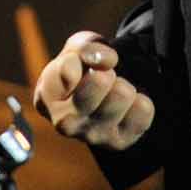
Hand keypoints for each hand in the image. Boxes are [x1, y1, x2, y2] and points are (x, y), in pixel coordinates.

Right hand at [33, 30, 155, 150]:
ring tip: (114, 91)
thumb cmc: (81, 69)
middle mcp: (64, 123)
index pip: (68, 69)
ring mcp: (92, 136)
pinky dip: (140, 100)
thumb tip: (107, 60)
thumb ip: (86, 47)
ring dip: (124, 85)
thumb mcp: (77, 47)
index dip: (83, 54)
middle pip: (100, 82)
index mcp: (46, 96)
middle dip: (107, 70)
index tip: (82, 59)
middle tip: (103, 76)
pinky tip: (126, 106)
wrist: (99, 97)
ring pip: (123, 94)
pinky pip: (143, 109)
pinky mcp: (118, 142)